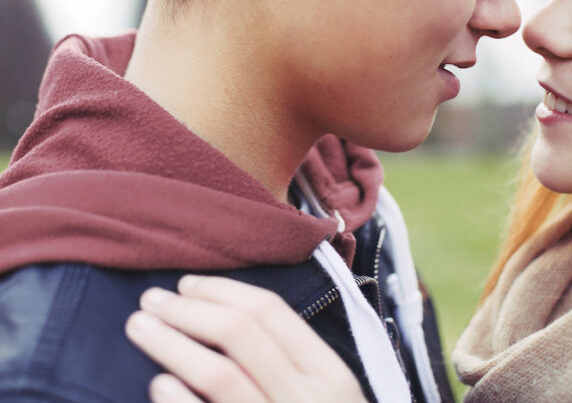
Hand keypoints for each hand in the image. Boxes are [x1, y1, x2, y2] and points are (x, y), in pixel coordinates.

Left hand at [125, 275, 366, 402]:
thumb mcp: (324, 396)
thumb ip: (288, 361)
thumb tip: (219, 314)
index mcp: (328, 373)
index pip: (270, 311)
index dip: (222, 290)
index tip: (185, 284)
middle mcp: (307, 399)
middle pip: (240, 332)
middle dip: (189, 309)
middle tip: (150, 299)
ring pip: (220, 374)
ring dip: (172, 343)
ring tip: (139, 327)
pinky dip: (179, 401)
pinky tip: (158, 383)